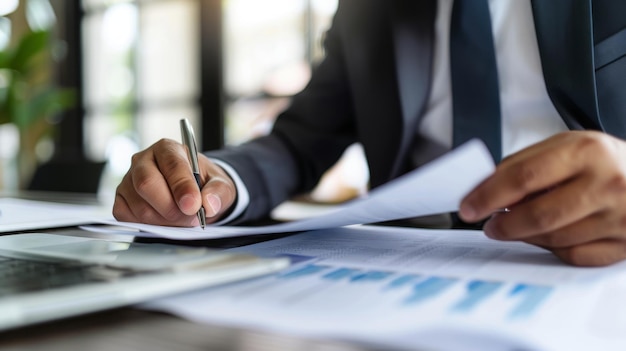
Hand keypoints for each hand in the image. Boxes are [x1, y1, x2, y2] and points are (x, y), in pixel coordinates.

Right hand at [113, 138, 236, 225]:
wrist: (192, 195)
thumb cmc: (203, 185)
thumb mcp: (221, 185)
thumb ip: (218, 192)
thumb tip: (209, 204)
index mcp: (168, 149)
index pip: (171, 165)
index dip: (182, 187)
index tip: (194, 206)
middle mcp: (143, 160)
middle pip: (147, 184)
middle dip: (171, 208)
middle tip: (191, 218)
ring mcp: (128, 180)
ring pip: (140, 206)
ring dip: (165, 221)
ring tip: (183, 219)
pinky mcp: (121, 199)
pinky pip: (127, 217)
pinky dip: (148, 225)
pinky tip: (164, 221)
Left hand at [459, 131, 625, 265]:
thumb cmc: (601, 161)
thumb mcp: (565, 146)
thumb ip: (523, 164)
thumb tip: (483, 188)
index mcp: (586, 151)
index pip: (524, 176)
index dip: (489, 195)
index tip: (468, 206)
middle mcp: (607, 183)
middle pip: (539, 215)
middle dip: (504, 224)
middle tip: (489, 225)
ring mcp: (620, 217)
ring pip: (554, 239)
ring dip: (525, 236)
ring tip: (515, 226)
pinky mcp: (625, 244)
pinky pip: (573, 256)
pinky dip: (552, 249)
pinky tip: (546, 236)